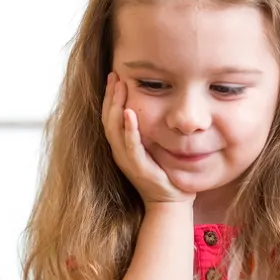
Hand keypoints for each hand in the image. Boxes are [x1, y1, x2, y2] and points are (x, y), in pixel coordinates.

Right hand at [102, 72, 194, 204]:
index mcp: (122, 148)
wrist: (171, 204)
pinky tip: (130, 113)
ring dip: (116, 106)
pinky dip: (129, 129)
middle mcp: (120, 153)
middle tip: (114, 75)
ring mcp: (128, 161)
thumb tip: (154, 108)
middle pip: (108, 119)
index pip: (110, 118)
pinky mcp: (139, 169)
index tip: (114, 77)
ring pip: (114, 129)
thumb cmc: (165, 176)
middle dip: (110, 96)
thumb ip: (148, 132)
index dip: (110, 97)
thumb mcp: (154, 149)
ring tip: (119, 87)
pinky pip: (131, 146)